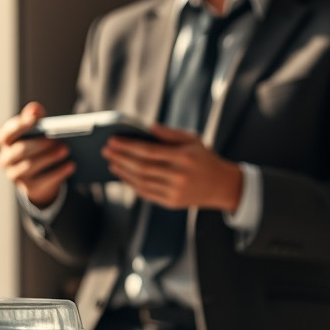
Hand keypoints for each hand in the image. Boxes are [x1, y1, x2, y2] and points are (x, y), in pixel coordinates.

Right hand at [0, 102, 74, 208]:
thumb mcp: (35, 131)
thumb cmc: (36, 145)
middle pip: (21, 150)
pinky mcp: (29, 188)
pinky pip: (43, 181)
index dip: (20, 125)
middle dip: (39, 144)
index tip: (35, 118)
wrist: (39, 176)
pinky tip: (71, 165)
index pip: (8, 133)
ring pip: (30, 166)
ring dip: (49, 157)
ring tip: (66, 149)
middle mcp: (6, 159)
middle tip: (57, 138)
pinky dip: (58, 172)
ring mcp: (15, 175)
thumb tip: (34, 108)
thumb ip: (34, 117)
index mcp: (5, 140)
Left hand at [101, 123, 242, 211]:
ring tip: (112, 162)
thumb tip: (147, 126)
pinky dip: (132, 184)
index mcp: (184, 157)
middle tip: (106, 151)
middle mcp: (179, 176)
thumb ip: (170, 133)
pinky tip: (123, 175)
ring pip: (141, 182)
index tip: (112, 140)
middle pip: (142, 167)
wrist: (223, 186)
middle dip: (120, 158)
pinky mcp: (172, 203)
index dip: (128, 146)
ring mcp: (175, 191)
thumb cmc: (204, 158)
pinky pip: (146, 193)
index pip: (149, 151)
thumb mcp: (193, 140)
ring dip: (123, 172)